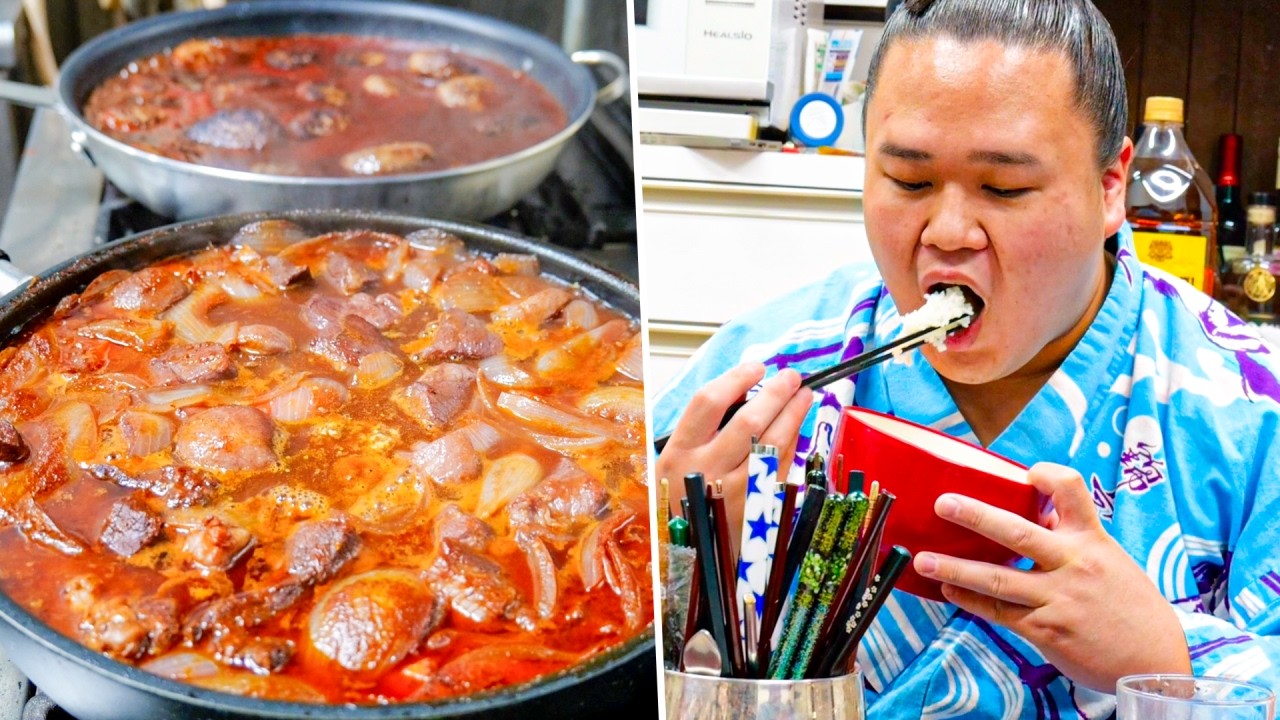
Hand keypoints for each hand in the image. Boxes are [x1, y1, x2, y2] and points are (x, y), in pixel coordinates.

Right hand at [657, 362, 811, 530]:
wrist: (684, 554)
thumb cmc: (680, 499)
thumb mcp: (675, 461)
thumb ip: (702, 430)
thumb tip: (743, 392)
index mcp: (679, 452)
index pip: (709, 403)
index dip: (736, 378)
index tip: (756, 367)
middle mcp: (706, 471)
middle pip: (748, 420)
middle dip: (776, 393)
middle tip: (792, 377)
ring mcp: (734, 492)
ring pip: (772, 444)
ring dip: (794, 416)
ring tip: (804, 396)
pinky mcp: (757, 508)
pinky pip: (780, 468)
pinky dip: (792, 445)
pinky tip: (796, 429)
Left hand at [912, 462, 1191, 690]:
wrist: (1155, 663)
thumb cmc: (1130, 607)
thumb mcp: (1110, 562)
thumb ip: (1073, 539)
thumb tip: (1038, 515)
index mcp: (1092, 540)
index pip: (1071, 490)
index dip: (1046, 476)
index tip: (1025, 474)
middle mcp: (1073, 565)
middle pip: (1018, 532)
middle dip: (976, 516)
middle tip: (943, 504)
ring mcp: (1058, 598)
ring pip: (997, 579)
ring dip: (956, 568)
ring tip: (923, 559)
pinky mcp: (1046, 630)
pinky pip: (999, 612)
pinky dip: (970, 600)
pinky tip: (948, 590)